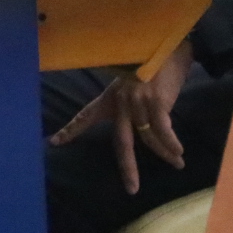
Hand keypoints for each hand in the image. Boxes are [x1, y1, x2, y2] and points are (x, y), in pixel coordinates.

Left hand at [50, 40, 192, 194]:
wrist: (169, 43)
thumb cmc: (152, 60)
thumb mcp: (133, 78)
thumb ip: (131, 98)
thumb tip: (141, 118)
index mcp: (110, 96)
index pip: (85, 115)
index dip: (71, 130)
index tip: (54, 142)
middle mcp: (121, 102)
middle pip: (121, 141)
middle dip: (128, 167)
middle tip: (132, 189)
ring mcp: (138, 102)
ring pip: (149, 138)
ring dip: (165, 153)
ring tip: (177, 163)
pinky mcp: (156, 100)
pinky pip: (163, 130)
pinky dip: (172, 143)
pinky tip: (179, 152)